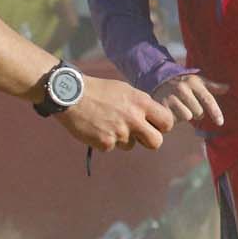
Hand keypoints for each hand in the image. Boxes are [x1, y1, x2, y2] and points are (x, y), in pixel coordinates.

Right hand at [58, 75, 173, 149]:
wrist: (70, 94)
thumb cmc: (98, 90)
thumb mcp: (125, 90)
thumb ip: (140, 105)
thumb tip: (152, 119)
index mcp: (141, 102)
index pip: (167, 122)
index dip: (162, 126)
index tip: (155, 126)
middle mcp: (134, 118)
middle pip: (156, 142)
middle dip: (149, 141)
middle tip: (139, 135)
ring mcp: (120, 132)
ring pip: (130, 145)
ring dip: (122, 139)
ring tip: (107, 123)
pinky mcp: (106, 143)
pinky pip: (112, 147)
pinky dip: (105, 141)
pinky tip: (96, 127)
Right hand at [152, 72, 229, 128]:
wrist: (159, 81)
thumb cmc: (183, 84)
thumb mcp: (197, 82)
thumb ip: (213, 86)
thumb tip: (228, 87)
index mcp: (193, 82)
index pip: (208, 99)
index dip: (215, 112)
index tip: (220, 123)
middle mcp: (182, 88)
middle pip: (198, 112)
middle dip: (196, 112)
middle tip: (189, 106)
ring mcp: (171, 97)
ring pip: (187, 116)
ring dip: (185, 116)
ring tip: (179, 108)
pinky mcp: (162, 106)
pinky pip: (175, 120)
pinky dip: (175, 119)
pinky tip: (172, 111)